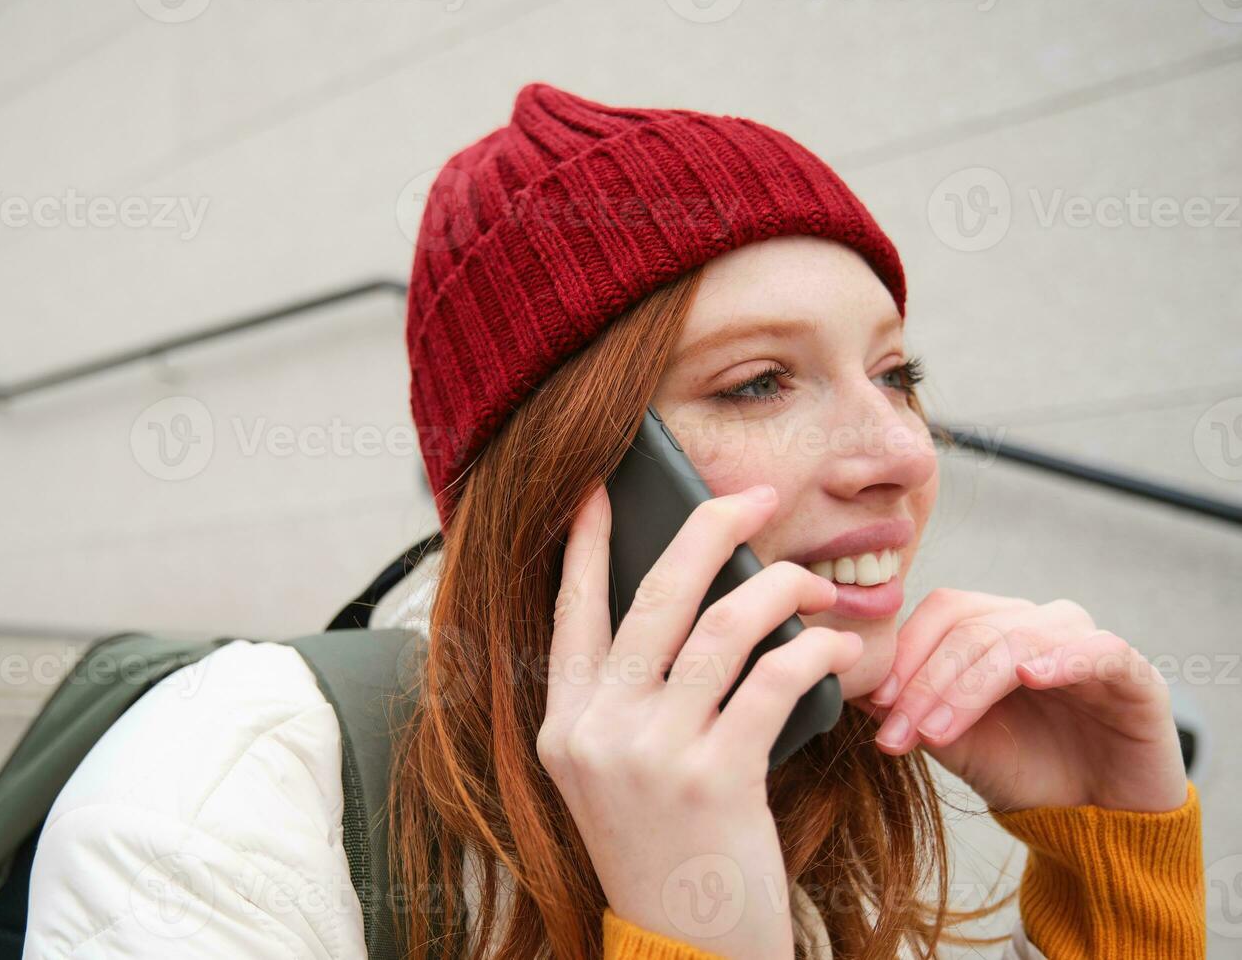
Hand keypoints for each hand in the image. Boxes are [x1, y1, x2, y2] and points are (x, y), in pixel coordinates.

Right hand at [538, 483, 861, 958]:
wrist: (684, 952)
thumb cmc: (665, 854)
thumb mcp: (616, 777)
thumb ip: (629, 701)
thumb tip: (689, 610)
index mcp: (566, 724)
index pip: (572, 609)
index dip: (589, 542)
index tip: (605, 489)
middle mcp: (597, 730)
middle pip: (656, 595)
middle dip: (710, 528)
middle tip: (753, 497)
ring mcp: (650, 754)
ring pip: (723, 626)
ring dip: (782, 588)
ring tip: (815, 585)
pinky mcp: (712, 779)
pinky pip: (773, 679)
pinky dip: (813, 650)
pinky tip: (837, 648)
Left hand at [858, 587, 1186, 812]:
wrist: (1098, 820)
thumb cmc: (1026, 771)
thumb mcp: (958, 744)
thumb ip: (915, 711)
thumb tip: (857, 689)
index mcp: (996, 628)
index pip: (942, 613)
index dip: (905, 653)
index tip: (875, 704)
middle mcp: (1038, 623)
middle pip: (970, 626)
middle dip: (926, 681)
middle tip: (898, 732)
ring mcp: (1085, 642)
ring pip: (1017, 639)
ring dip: (968, 686)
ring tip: (936, 732)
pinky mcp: (1132, 672)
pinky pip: (1096, 650)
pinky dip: (1060, 659)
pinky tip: (1029, 678)